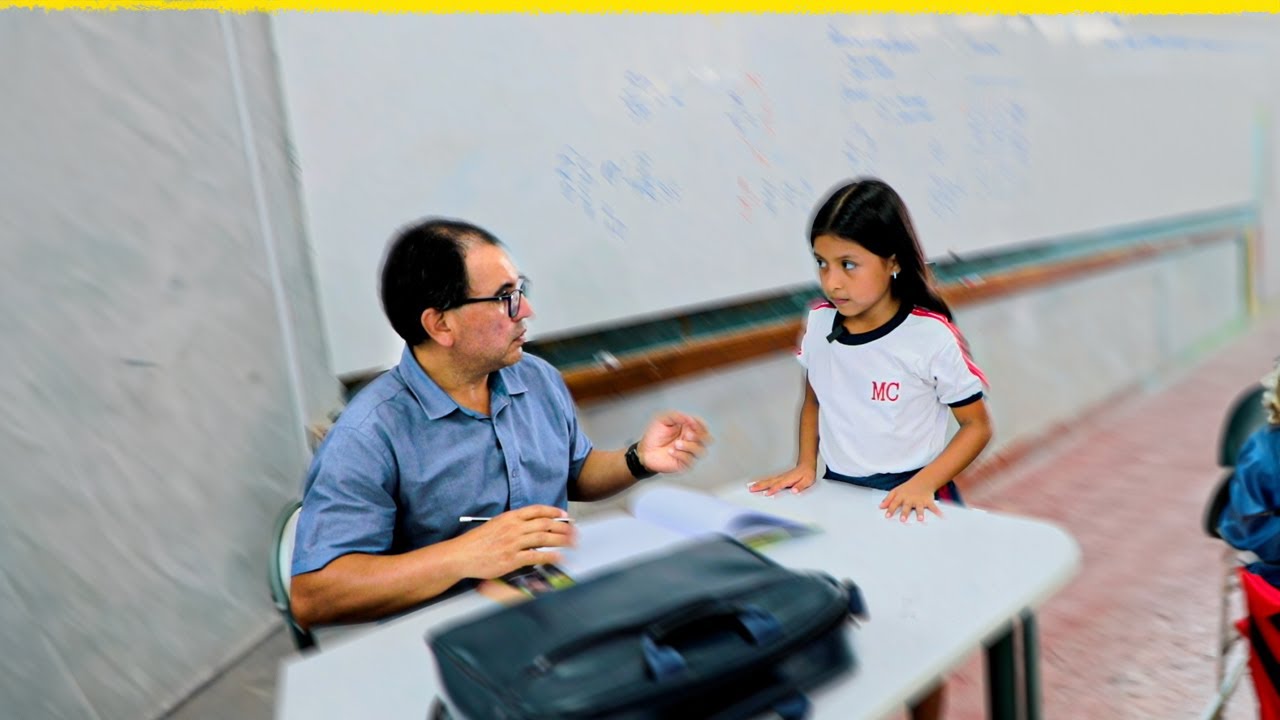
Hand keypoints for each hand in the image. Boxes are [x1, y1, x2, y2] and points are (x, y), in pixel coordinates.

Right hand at [452, 505, 575, 578]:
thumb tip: (531, 527)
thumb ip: (513, 524)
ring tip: (572, 543)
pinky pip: (536, 556)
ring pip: (544, 539)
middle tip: (574, 531)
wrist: (462, 555)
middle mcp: (514, 528)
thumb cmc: (477, 542)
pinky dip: (550, 556)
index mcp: (510, 517)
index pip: (537, 510)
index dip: (554, 511)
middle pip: (545, 524)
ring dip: (561, 540)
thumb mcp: (495, 525)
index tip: (564, 515)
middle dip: (563, 527)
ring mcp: (514, 543)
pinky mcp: (512, 559)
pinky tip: (559, 557)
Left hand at [636, 412, 710, 473]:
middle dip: (701, 436)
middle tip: (688, 435)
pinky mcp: (684, 464)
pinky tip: (670, 451)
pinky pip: (690, 461)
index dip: (700, 424)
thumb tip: (690, 419)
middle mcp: (691, 441)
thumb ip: (677, 416)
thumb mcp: (663, 419)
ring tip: (676, 444)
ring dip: (689, 446)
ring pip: (701, 451)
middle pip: (708, 439)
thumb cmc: (654, 435)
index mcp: (689, 428)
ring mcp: (689, 453)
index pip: (703, 426)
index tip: (689, 422)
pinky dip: (681, 455)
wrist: (644, 451)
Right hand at [748, 465, 815, 495]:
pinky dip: (762, 481)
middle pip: (769, 482)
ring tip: (751, 486)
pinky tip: (758, 483)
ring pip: (768, 480)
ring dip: (759, 483)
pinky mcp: (779, 478)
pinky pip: (769, 480)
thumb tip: (795, 491)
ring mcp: (780, 477)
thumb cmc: (807, 474)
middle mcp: (782, 478)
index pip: (779, 485)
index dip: (772, 490)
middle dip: (760, 486)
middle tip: (751, 489)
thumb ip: (800, 486)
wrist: (806, 465)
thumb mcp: (808, 481)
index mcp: (789, 480)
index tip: (766, 494)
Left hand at [880, 477, 942, 521]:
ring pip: (919, 507)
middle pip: (906, 506)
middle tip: (902, 520)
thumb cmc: (907, 488)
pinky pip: (933, 507)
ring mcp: (919, 500)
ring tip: (920, 519)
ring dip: (920, 513)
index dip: (890, 510)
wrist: (922, 481)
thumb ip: (888, 499)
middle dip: (904, 513)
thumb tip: (880, 507)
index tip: (887, 517)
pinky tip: (942, 517)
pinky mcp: (928, 501)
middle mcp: (910, 499)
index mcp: (901, 497)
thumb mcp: (896, 491)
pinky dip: (938, 512)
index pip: (894, 503)